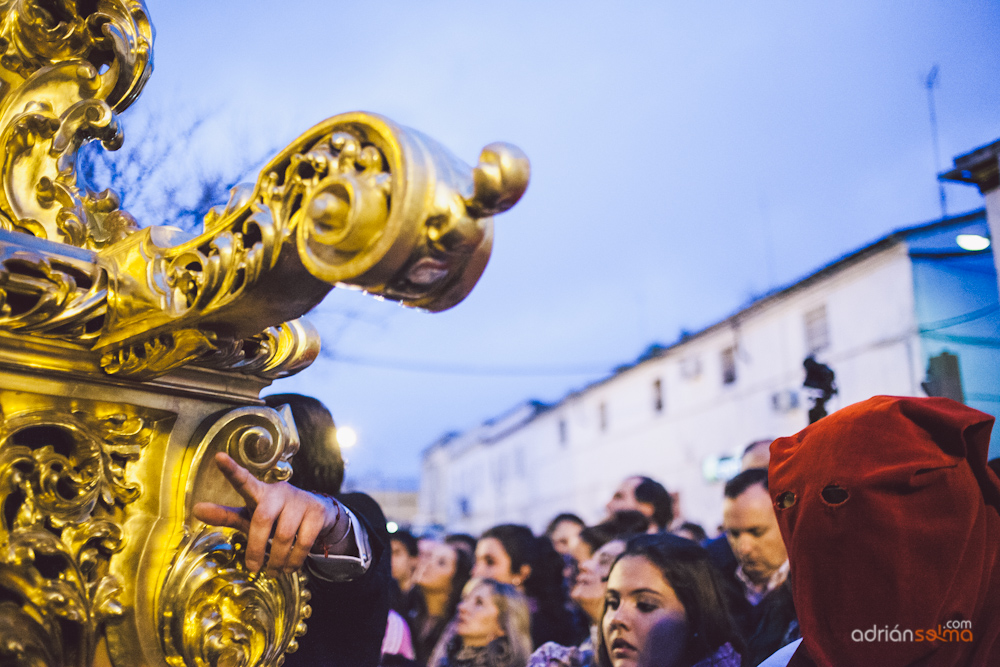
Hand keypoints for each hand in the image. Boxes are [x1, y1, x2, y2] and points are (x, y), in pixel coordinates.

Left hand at [193, 451, 339, 573]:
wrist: (319, 515)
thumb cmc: (276, 516)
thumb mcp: (250, 516)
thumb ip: (225, 515)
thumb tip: (196, 509)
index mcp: (260, 492)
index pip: (244, 480)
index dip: (231, 470)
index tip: (218, 457)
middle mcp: (280, 492)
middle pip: (261, 519)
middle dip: (255, 547)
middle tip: (253, 568)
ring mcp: (300, 501)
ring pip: (283, 536)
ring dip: (275, 560)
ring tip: (272, 571)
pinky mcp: (317, 513)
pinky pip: (302, 543)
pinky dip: (293, 561)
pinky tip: (289, 567)